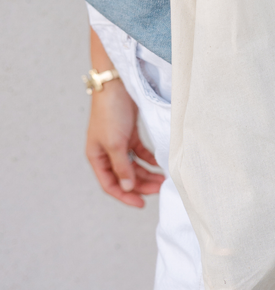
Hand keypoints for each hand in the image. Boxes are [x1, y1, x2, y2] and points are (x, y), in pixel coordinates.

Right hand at [86, 79, 164, 207]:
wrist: (117, 85)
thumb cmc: (111, 113)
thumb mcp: (115, 143)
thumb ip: (122, 167)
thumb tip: (127, 187)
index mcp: (96, 157)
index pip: (110, 184)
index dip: (125, 195)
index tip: (142, 203)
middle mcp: (106, 152)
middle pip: (125, 176)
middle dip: (141, 184)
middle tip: (159, 190)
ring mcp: (119, 143)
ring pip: (134, 165)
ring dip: (148, 173)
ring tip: (164, 178)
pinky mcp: (130, 134)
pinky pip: (141, 152)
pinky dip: (150, 159)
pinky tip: (160, 163)